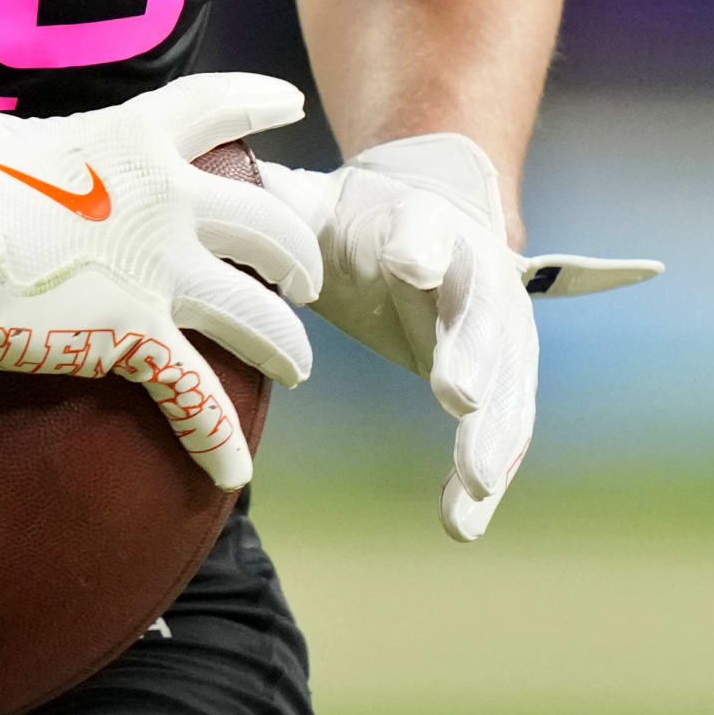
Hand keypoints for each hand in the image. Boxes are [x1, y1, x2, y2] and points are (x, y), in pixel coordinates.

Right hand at [0, 74, 322, 492]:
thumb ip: (33, 144)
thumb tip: (6, 147)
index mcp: (130, 138)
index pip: (217, 106)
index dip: (260, 103)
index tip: (289, 106)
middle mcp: (165, 198)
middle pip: (267, 227)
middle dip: (294, 257)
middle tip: (299, 280)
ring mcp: (158, 269)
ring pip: (258, 316)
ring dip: (284, 346)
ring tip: (295, 367)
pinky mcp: (134, 337)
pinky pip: (197, 398)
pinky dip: (218, 438)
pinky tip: (233, 467)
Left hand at [257, 133, 660, 540]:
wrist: (436, 212)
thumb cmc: (357, 216)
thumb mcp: (314, 202)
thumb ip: (269, 206)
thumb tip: (204, 191)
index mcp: (420, 221)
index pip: (424, 227)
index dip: (419, 245)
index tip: (412, 263)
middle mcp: (473, 272)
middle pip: (479, 311)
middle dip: (473, 351)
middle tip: (459, 395)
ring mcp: (498, 326)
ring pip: (508, 378)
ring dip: (495, 431)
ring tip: (475, 483)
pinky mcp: (502, 374)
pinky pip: (502, 427)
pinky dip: (488, 474)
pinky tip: (464, 523)